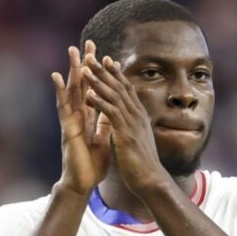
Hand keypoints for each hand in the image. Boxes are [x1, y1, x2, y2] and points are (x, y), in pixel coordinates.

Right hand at [51, 41, 110, 195]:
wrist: (83, 183)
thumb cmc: (92, 165)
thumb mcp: (104, 140)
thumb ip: (104, 125)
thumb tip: (110, 112)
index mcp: (90, 118)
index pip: (95, 91)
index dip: (99, 75)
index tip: (104, 56)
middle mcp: (79, 116)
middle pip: (83, 86)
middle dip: (85, 65)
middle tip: (87, 43)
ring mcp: (71, 121)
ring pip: (72, 91)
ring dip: (72, 71)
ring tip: (72, 50)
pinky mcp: (67, 129)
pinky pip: (63, 107)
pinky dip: (60, 91)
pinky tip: (56, 76)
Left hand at [82, 55, 168, 193]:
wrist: (151, 180)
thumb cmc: (144, 164)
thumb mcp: (140, 140)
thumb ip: (135, 127)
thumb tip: (133, 120)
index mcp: (140, 117)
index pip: (127, 90)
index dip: (116, 74)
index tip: (106, 60)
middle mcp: (137, 116)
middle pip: (120, 87)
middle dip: (105, 71)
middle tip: (92, 55)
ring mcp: (132, 124)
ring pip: (114, 96)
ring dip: (98, 81)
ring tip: (85, 68)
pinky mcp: (126, 134)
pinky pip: (110, 114)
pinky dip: (99, 102)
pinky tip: (88, 94)